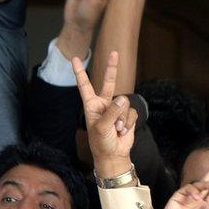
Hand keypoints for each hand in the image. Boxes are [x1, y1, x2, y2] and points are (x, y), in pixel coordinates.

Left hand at [74, 52, 136, 175]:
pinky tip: (123, 131)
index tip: (75, 59)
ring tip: (117, 129)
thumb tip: (122, 98)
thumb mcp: (101, 127)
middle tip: (115, 53)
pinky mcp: (127, 115)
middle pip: (108, 82)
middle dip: (112, 68)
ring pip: (124, 103)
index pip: (85, 85)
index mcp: (91, 105)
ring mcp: (116, 109)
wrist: (113, 155)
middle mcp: (104, 104)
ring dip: (122, 119)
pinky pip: (132, 112)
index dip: (80, 72)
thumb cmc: (101, 142)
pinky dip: (129, 123)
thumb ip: (112, 112)